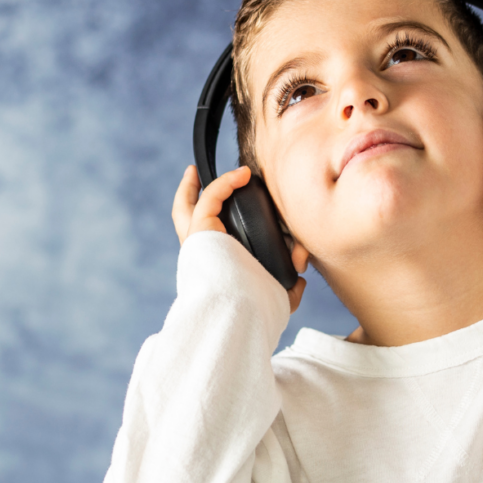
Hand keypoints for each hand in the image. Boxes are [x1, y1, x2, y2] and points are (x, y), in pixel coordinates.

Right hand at [173, 165, 310, 310]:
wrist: (239, 315)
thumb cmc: (255, 313)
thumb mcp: (276, 297)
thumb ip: (288, 288)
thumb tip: (300, 278)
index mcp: (214, 269)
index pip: (207, 243)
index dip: (212, 224)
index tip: (222, 210)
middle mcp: (200, 255)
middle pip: (183, 219)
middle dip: (185, 195)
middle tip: (191, 176)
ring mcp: (197, 244)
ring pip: (188, 207)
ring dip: (197, 185)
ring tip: (207, 167)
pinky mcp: (200, 232)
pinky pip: (212, 197)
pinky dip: (226, 183)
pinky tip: (243, 174)